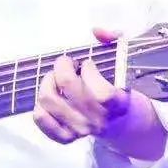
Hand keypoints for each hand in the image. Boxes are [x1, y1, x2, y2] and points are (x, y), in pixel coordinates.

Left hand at [34, 28, 165, 160]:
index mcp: (116, 104)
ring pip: (49, 100)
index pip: (100, 92)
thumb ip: (114, 43)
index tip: (89, 63)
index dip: (89, 69)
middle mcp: (97, 119)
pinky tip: (51, 98)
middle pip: (67, 86)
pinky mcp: (66, 137)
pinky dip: (40, 107)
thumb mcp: (127, 67)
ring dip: (48, 82)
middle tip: (68, 63)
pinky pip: (42, 120)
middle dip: (63, 66)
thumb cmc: (124, 93)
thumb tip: (97, 31)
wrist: (127, 128)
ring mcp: (80, 129)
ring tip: (56, 78)